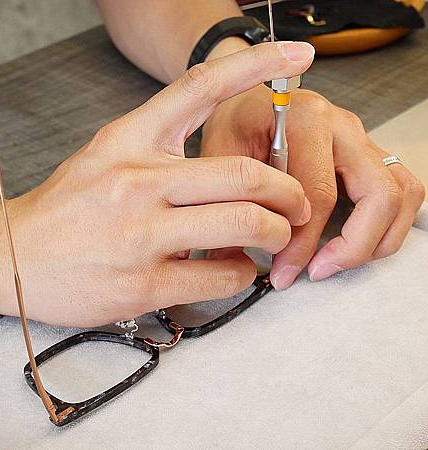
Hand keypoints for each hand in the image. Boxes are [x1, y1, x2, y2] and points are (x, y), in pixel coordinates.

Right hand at [0, 42, 314, 326]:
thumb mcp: (105, 155)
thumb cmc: (63, 208)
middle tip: (296, 205)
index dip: (256, 64)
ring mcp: (141, 235)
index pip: (199, 87)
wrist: (10, 257)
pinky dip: (241, 275)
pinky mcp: (143, 284)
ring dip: (274, 235)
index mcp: (128, 139)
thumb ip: (158, 147)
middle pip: (246, 173)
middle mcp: (137, 181)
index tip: (298, 55)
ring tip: (270, 240)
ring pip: (244, 226)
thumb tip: (224, 155)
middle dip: (289, 193)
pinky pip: (221, 278)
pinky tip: (233, 271)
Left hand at [201, 84, 425, 289]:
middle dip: (352, 246)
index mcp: (306, 118)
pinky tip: (352, 242)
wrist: (246, 99)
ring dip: (377, 238)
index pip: (319, 194)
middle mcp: (343, 125)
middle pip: (378, 195)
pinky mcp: (367, 154)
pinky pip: (402, 189)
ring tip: (337, 262)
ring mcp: (361, 139)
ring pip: (402, 193)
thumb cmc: (234, 122)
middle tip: (317, 271)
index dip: (302, 244)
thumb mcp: (218, 154)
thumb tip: (233, 257)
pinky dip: (387, 223)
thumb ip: (227, 200)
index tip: (283, 272)